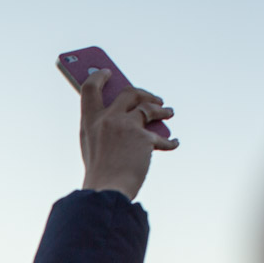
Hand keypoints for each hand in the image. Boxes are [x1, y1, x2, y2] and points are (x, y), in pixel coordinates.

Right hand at [79, 69, 177, 199]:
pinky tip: (174, 142)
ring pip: (149, 107)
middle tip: (152, 99)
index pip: (89, 88)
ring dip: (161, 110)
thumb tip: (132, 116)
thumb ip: (104, 129)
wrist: (108, 190)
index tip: (108, 72)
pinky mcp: (144, 138)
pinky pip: (161, 136)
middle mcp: (107, 119)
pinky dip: (169, 141)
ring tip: (168, 112)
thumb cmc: (100, 174)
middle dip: (143, 93)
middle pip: (128, 93)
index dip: (99, 77)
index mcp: (89, 122)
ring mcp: (126, 126)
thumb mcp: (93, 147)